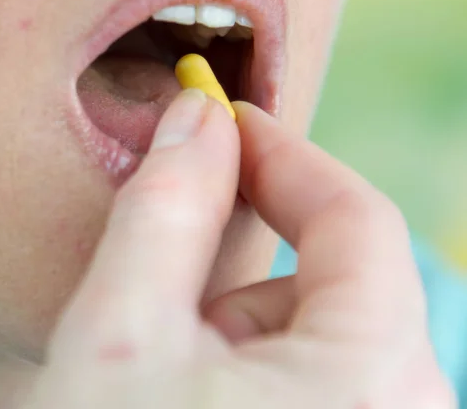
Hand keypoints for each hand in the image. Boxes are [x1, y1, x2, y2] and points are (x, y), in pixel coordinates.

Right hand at [22, 91, 454, 408]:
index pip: (355, 216)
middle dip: (246, 266)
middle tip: (167, 299)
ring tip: (172, 388)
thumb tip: (197, 119)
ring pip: (324, 337)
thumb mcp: (124, 339)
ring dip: (244, 332)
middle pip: (337, 282)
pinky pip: (324, 385)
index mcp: (377, 382)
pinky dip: (261, 373)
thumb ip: (167, 209)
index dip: (283, 155)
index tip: (229, 123)